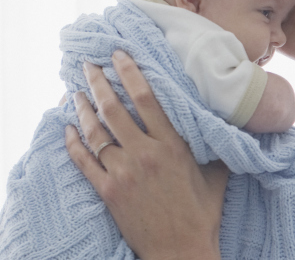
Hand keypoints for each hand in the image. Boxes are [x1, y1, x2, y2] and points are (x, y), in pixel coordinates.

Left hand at [64, 50, 228, 259]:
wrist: (180, 251)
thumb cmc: (202, 215)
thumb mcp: (217, 175)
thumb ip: (215, 146)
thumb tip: (227, 122)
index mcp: (172, 145)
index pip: (146, 98)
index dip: (130, 72)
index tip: (119, 55)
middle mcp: (144, 154)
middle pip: (114, 108)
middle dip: (98, 82)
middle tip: (88, 64)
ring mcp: (122, 173)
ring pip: (95, 131)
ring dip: (82, 107)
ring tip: (75, 91)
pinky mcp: (107, 191)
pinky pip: (83, 161)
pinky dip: (72, 142)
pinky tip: (67, 129)